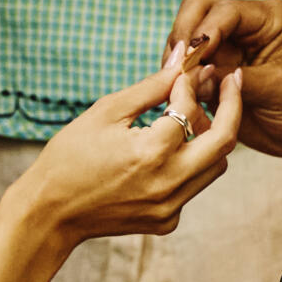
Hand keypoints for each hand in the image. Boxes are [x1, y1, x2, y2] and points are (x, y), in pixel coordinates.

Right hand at [13, 60, 242, 250]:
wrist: (50, 214)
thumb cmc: (69, 159)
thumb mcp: (106, 113)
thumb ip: (150, 88)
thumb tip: (180, 60)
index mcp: (151, 153)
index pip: (189, 109)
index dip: (187, 84)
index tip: (186, 69)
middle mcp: (168, 184)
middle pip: (224, 142)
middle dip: (231, 107)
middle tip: (229, 82)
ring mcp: (170, 207)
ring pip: (215, 166)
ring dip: (211, 137)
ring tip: (194, 114)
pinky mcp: (167, 221)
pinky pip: (194, 185)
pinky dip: (190, 162)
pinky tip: (170, 147)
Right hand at [162, 0, 281, 156]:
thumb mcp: (280, 89)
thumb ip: (238, 80)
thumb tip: (196, 76)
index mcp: (268, 18)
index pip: (223, 11)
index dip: (203, 34)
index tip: (190, 61)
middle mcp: (244, 25)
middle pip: (196, 12)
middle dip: (183, 40)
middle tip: (178, 73)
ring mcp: (228, 45)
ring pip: (185, 37)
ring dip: (177, 61)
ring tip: (178, 89)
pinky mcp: (216, 68)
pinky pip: (186, 66)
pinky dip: (179, 79)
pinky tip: (181, 98)